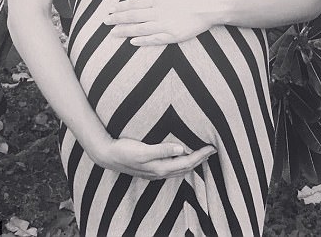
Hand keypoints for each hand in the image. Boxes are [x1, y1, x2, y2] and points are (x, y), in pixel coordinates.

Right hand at [95, 137, 216, 179]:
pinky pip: (172, 169)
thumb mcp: (142, 150)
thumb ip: (162, 150)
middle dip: (200, 160)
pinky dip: (182, 164)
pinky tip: (181, 158)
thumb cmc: (124, 150)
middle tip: (213, 150)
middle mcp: (159, 172)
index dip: (200, 155)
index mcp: (160, 168)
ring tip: (201, 154)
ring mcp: (155, 172)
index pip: (186, 163)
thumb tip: (181, 149)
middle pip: (186, 168)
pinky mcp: (150, 169)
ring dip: (192, 163)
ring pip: (179, 170)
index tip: (212, 148)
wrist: (107, 155)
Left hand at [104, 0, 217, 45]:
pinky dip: (142, 41)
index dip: (121, 7)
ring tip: (112, 34)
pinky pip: (154, 39)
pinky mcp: (173, 36)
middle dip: (117, 19)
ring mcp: (165, 25)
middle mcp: (158, 12)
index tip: (110, 9)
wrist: (213, 6)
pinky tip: (132, 42)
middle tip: (105, 22)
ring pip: (140, 29)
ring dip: (124, 31)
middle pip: (133, 17)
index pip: (134, 4)